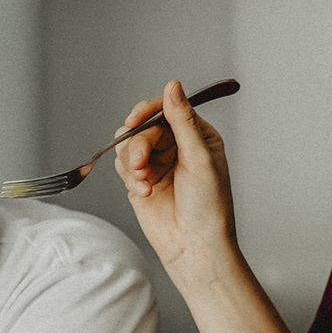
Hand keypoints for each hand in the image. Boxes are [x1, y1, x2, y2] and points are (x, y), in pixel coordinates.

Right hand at [114, 79, 238, 285]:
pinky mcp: (140, 180)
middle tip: (141, 163)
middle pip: (144, 126)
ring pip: (129, 144)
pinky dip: (129, 175)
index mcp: (196, 136)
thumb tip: (173, 86)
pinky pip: (123, 164)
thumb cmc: (208, 207)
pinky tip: (143, 191)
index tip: (136, 120)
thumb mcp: (199, 158)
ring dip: (132, 160)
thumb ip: (182, 121)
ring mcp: (157, 163)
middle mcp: (176, 146)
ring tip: (144, 181)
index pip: (168, 109)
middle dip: (139, 143)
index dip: (149, 111)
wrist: (194, 246)